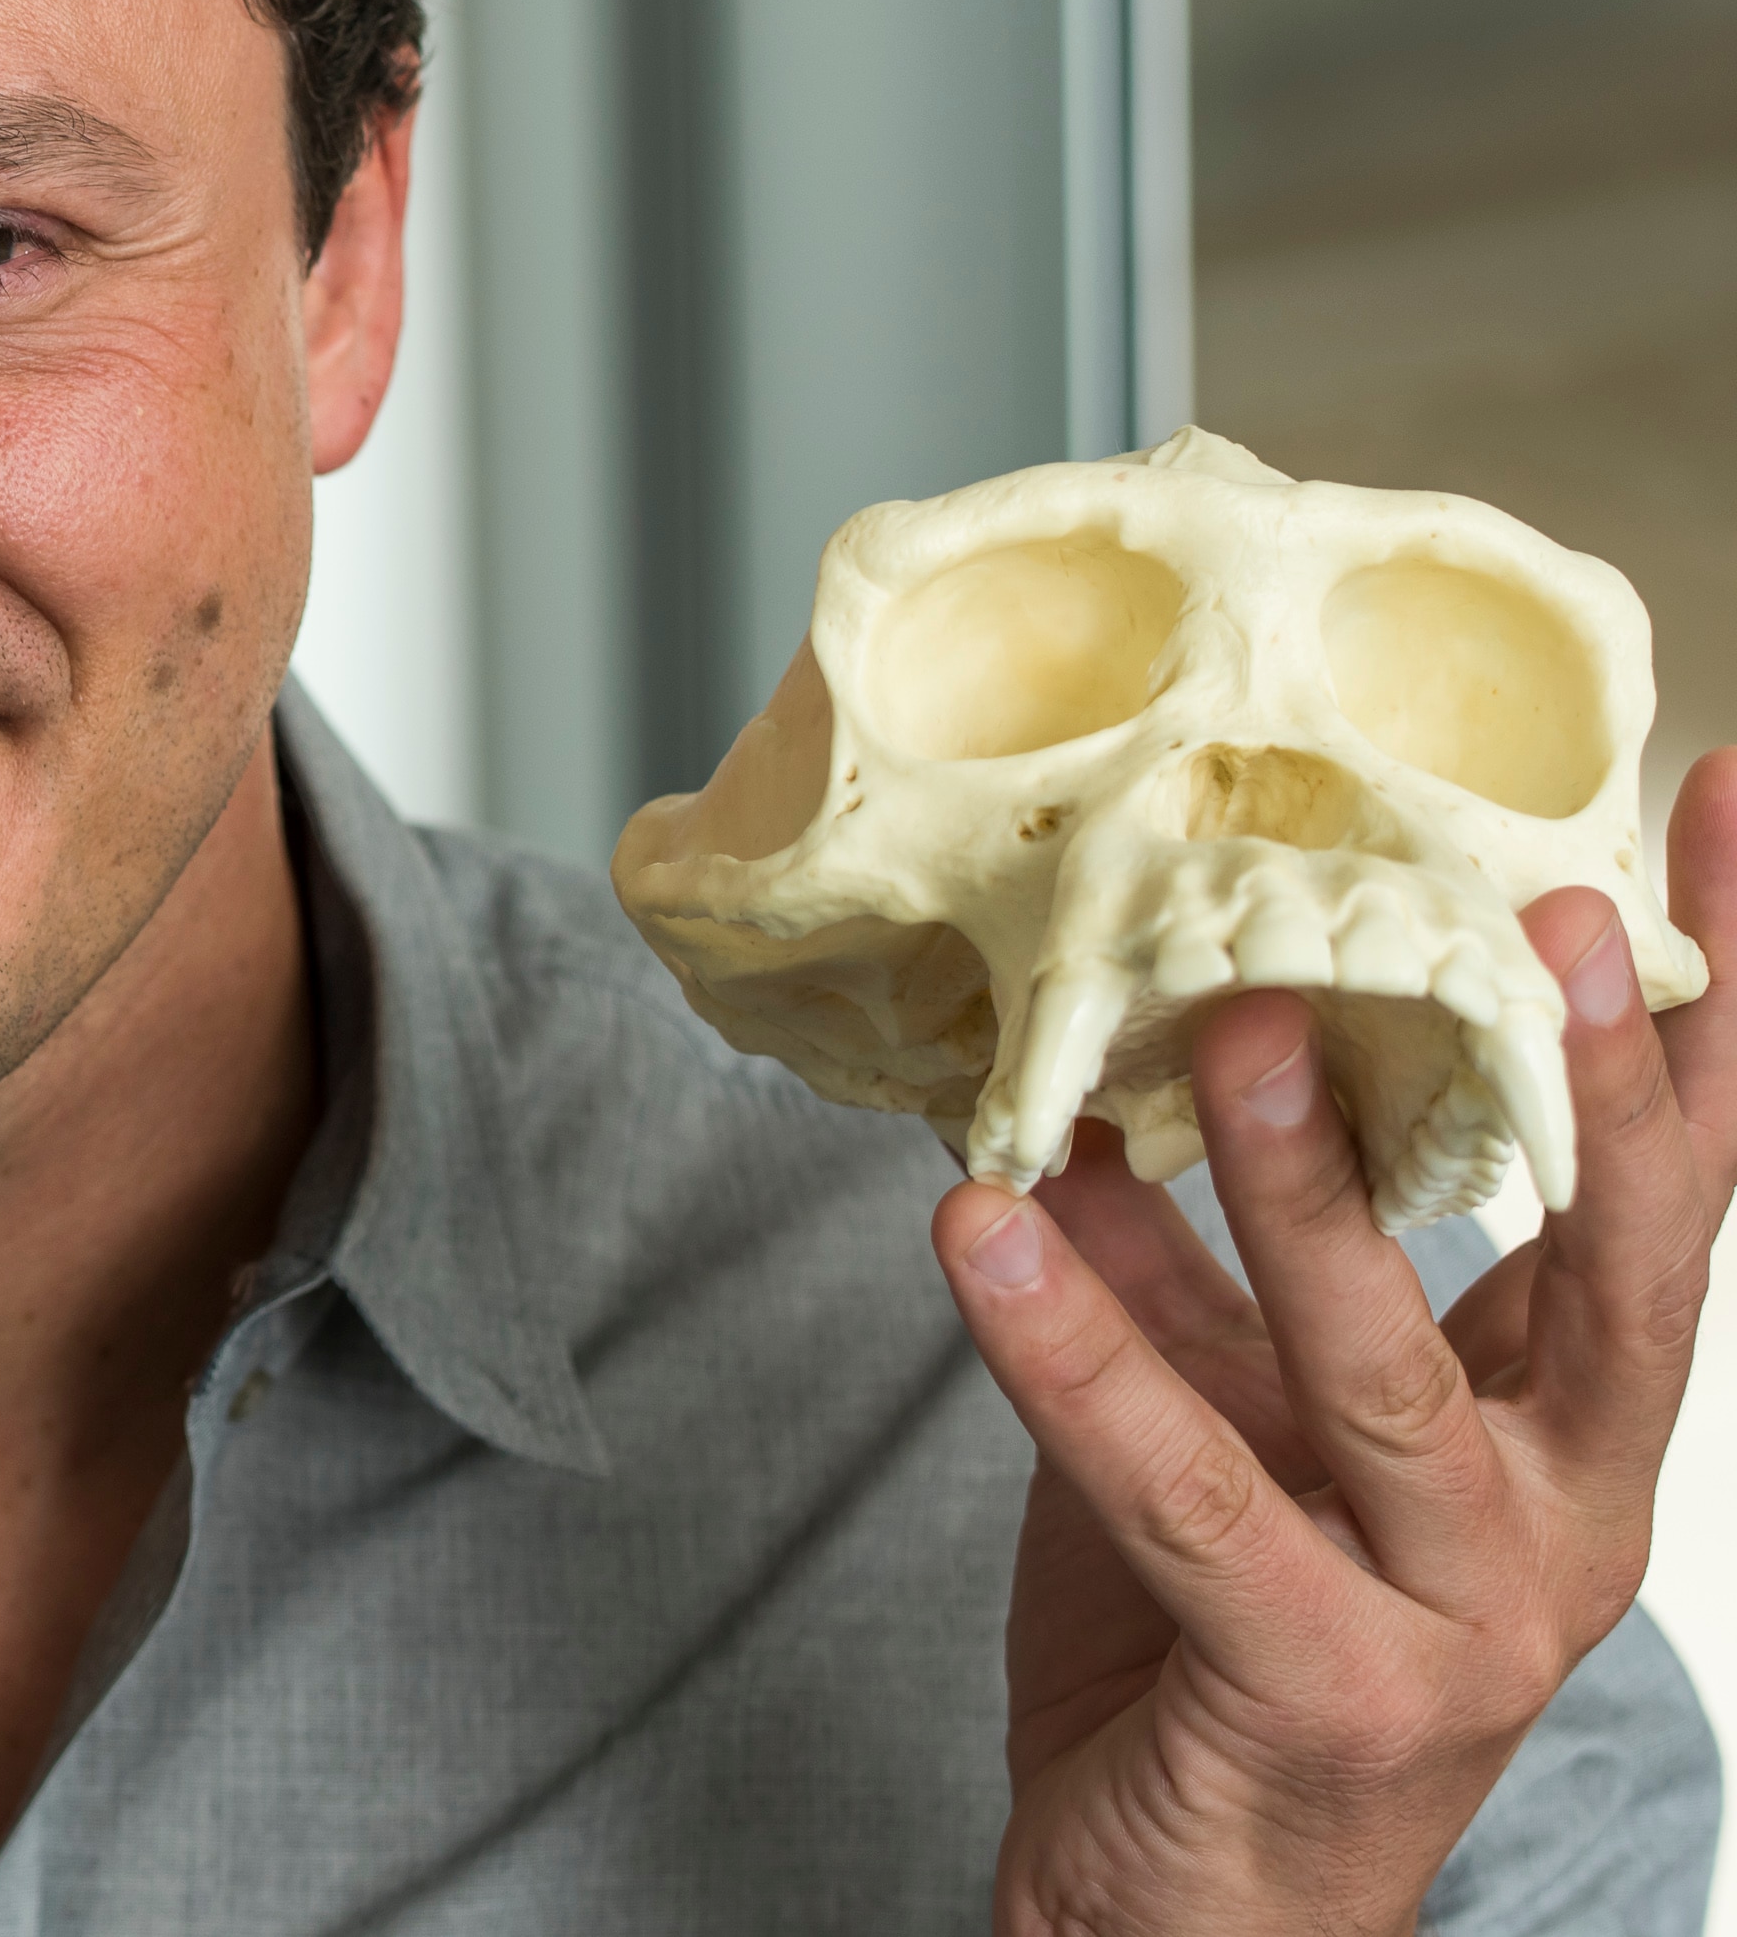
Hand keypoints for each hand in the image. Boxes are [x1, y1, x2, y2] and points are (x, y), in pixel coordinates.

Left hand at [936, 747, 1736, 1936]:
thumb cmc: (1223, 1649)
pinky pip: (1185, 1493)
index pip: (1673, 1191)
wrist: (1189, 1924)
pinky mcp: (1319, 1689)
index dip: (1712, 1010)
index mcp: (1564, 1428)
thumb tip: (1099, 1073)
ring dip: (1314, 1188)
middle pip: (1631, 1273)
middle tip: (1558, 905)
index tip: (1718, 815)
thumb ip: (1185, 1263)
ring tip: (1244, 1018)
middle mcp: (1557, 1516)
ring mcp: (1459, 1618)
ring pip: (1391, 1372)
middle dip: (1609, 1083)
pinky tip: (979, 1234)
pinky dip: (1073, 1354)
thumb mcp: (1227, 1413)